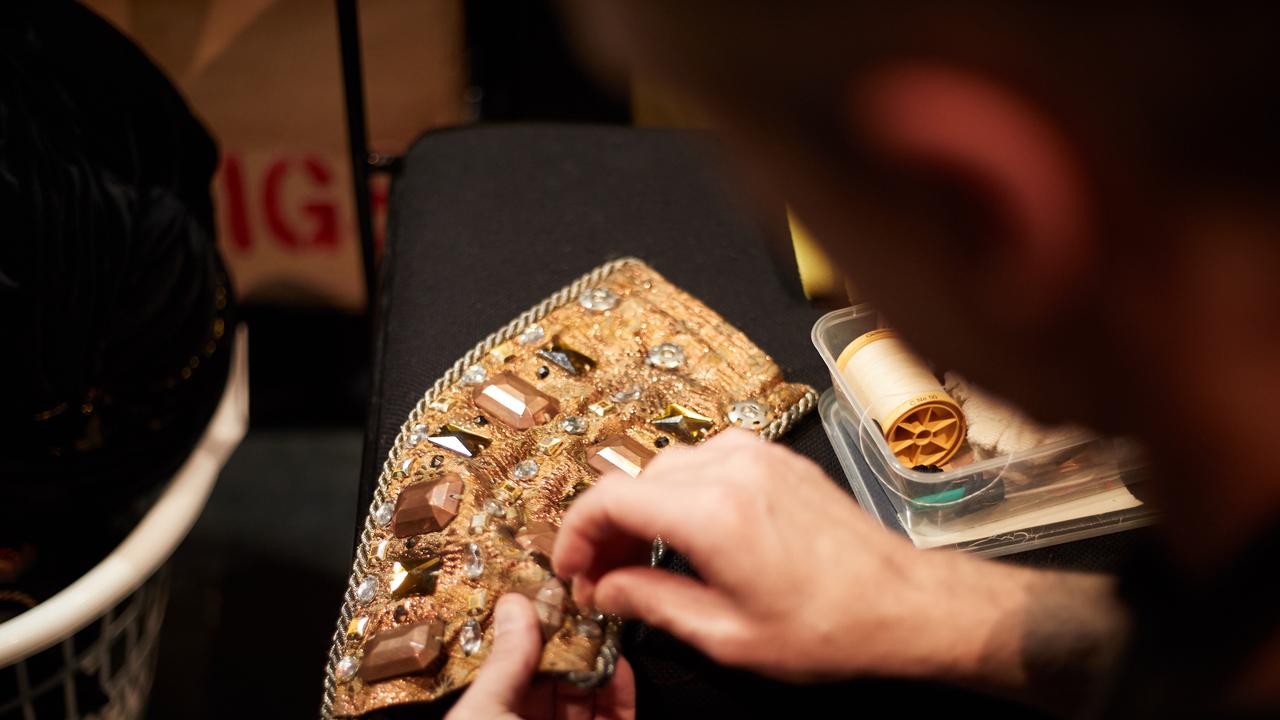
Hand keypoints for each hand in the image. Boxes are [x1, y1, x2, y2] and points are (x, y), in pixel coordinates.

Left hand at [446, 594, 635, 719]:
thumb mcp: (483, 711)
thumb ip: (504, 663)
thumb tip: (514, 603)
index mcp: (489, 711)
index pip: (512, 665)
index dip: (529, 631)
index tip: (545, 592)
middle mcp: (527, 719)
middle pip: (554, 674)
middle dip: (569, 638)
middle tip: (582, 599)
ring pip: (588, 691)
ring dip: (597, 657)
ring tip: (604, 620)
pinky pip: (617, 713)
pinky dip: (620, 687)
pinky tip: (618, 659)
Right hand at [551, 429, 1041, 685]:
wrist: (905, 603)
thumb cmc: (830, 626)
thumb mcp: (727, 635)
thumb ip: (652, 604)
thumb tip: (607, 589)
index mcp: (713, 513)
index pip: (609, 499)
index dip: (575, 534)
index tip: (571, 568)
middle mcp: (731, 468)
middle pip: (634, 480)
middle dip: (607, 528)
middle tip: (605, 578)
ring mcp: (757, 456)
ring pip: (666, 468)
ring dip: (643, 510)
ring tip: (644, 561)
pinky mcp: (776, 459)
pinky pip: (705, 461)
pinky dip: (680, 493)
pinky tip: (687, 535)